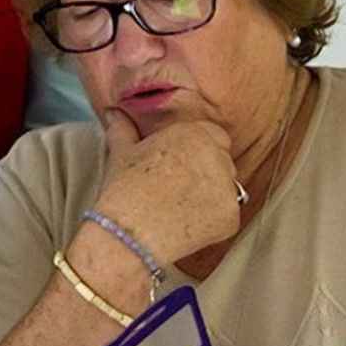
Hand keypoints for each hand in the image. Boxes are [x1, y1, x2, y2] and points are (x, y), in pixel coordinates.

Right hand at [94, 107, 239, 263]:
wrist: (129, 231)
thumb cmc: (123, 191)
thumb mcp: (121, 153)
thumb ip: (123, 128)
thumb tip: (113, 113)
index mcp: (193, 133)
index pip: (214, 136)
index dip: (198, 152)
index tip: (182, 167)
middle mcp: (216, 154)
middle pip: (223, 161)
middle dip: (207, 174)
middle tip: (179, 189)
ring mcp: (227, 185)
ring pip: (228, 188)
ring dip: (212, 197)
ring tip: (180, 209)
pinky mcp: (231, 214)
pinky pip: (228, 216)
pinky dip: (213, 223)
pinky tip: (187, 225)